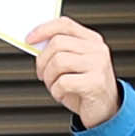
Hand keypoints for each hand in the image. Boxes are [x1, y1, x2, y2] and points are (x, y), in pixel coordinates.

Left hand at [21, 12, 121, 127]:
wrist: (105, 111)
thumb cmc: (85, 87)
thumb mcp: (73, 64)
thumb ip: (60, 50)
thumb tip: (36, 43)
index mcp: (92, 40)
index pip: (64, 24)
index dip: (43, 30)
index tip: (29, 39)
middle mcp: (97, 50)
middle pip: (57, 43)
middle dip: (42, 61)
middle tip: (43, 74)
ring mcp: (98, 65)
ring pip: (58, 61)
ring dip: (49, 77)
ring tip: (54, 86)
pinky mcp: (96, 83)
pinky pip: (63, 82)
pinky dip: (56, 91)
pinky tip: (62, 94)